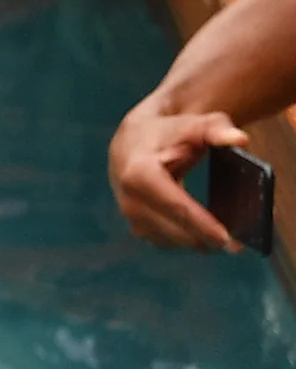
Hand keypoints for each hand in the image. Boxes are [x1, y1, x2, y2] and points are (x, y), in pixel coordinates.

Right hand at [110, 109, 252, 248]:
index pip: (175, 205)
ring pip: (171, 240)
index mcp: (139, 173)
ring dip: (197, 242)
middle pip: (174, 229)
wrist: (133, 141)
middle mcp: (128, 198)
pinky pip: (165, 241)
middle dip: (205, 238)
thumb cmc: (169, 132)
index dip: (202, 224)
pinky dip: (186, 240)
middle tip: (237, 244)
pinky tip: (205, 235)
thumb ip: (217, 129)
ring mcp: (129, 215)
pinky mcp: (135, 226)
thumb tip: (240, 139)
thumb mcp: (193, 124)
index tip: (227, 237)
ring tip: (226, 241)